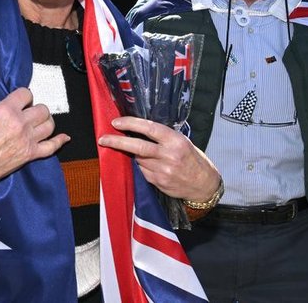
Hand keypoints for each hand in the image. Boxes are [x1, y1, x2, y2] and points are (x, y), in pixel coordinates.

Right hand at [0, 87, 69, 201]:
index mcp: (6, 110)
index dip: (24, 97)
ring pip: (49, 124)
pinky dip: (59, 141)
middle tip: (29, 114)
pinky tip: (64, 137)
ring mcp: (27, 139)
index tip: (22, 102)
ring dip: (46, 122)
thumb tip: (16, 107)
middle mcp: (19, 123)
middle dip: (37, 109)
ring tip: (40, 123)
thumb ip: (3, 109)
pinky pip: (52, 146)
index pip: (26, 93)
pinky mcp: (31, 154)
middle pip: (42, 109)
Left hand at [97, 116, 220, 202]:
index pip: (149, 128)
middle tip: (103, 139)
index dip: (130, 124)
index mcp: (175, 140)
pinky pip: (142, 171)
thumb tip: (137, 130)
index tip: (116, 122)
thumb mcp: (182, 141)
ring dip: (133, 155)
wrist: (204, 184)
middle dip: (117, 142)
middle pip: (137, 147)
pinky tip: (149, 165)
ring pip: (138, 159)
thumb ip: (162, 137)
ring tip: (136, 152)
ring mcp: (163, 170)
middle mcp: (168, 155)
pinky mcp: (159, 182)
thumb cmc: (192, 158)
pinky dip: (141, 166)